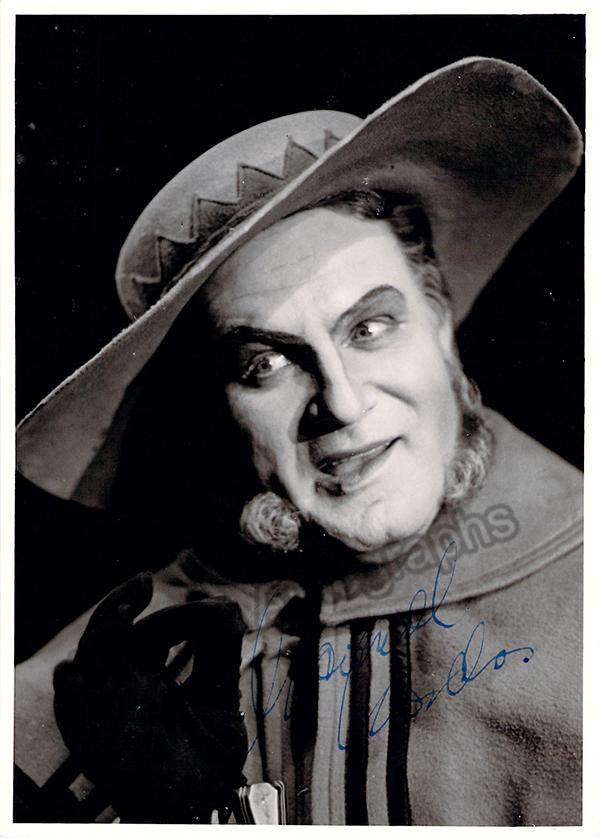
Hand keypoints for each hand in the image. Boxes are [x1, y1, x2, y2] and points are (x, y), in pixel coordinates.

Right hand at [53, 572, 247, 822]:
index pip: (147, 632)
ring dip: (100, 635)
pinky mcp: (99, 743)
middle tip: (142, 583)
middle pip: (109, 638)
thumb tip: (226, 604)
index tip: (195, 598)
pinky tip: (69, 674)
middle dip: (119, 606)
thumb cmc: (206, 756)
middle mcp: (123, 689)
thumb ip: (219, 652)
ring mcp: (108, 712)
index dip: (167, 612)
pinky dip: (69, 696)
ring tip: (121, 610)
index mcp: (149, 676)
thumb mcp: (220, 696)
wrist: (198, 805)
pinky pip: (73, 717)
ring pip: (90, 664)